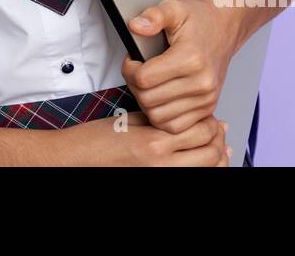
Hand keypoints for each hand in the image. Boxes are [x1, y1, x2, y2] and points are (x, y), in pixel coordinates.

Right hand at [70, 109, 230, 165]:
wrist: (76, 159)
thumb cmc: (95, 141)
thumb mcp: (130, 120)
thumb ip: (158, 119)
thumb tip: (183, 116)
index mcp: (154, 142)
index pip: (201, 131)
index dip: (210, 121)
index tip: (208, 115)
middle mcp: (161, 164)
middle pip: (210, 154)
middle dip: (217, 139)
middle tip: (216, 129)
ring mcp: (159, 176)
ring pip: (206, 169)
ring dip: (215, 156)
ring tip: (215, 146)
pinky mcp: (155, 180)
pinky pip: (189, 175)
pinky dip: (201, 168)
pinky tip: (201, 160)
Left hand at [121, 0, 241, 134]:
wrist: (224, 27)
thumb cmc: (199, 19)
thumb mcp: (174, 8)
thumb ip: (153, 15)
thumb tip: (136, 27)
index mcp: (190, 59)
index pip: (143, 79)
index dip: (129, 68)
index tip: (132, 59)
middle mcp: (202, 83)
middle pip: (148, 100)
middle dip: (134, 86)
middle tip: (137, 71)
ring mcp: (206, 99)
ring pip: (159, 117)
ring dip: (146, 103)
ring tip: (148, 84)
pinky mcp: (208, 109)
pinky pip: (175, 126)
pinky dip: (162, 117)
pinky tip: (160, 98)